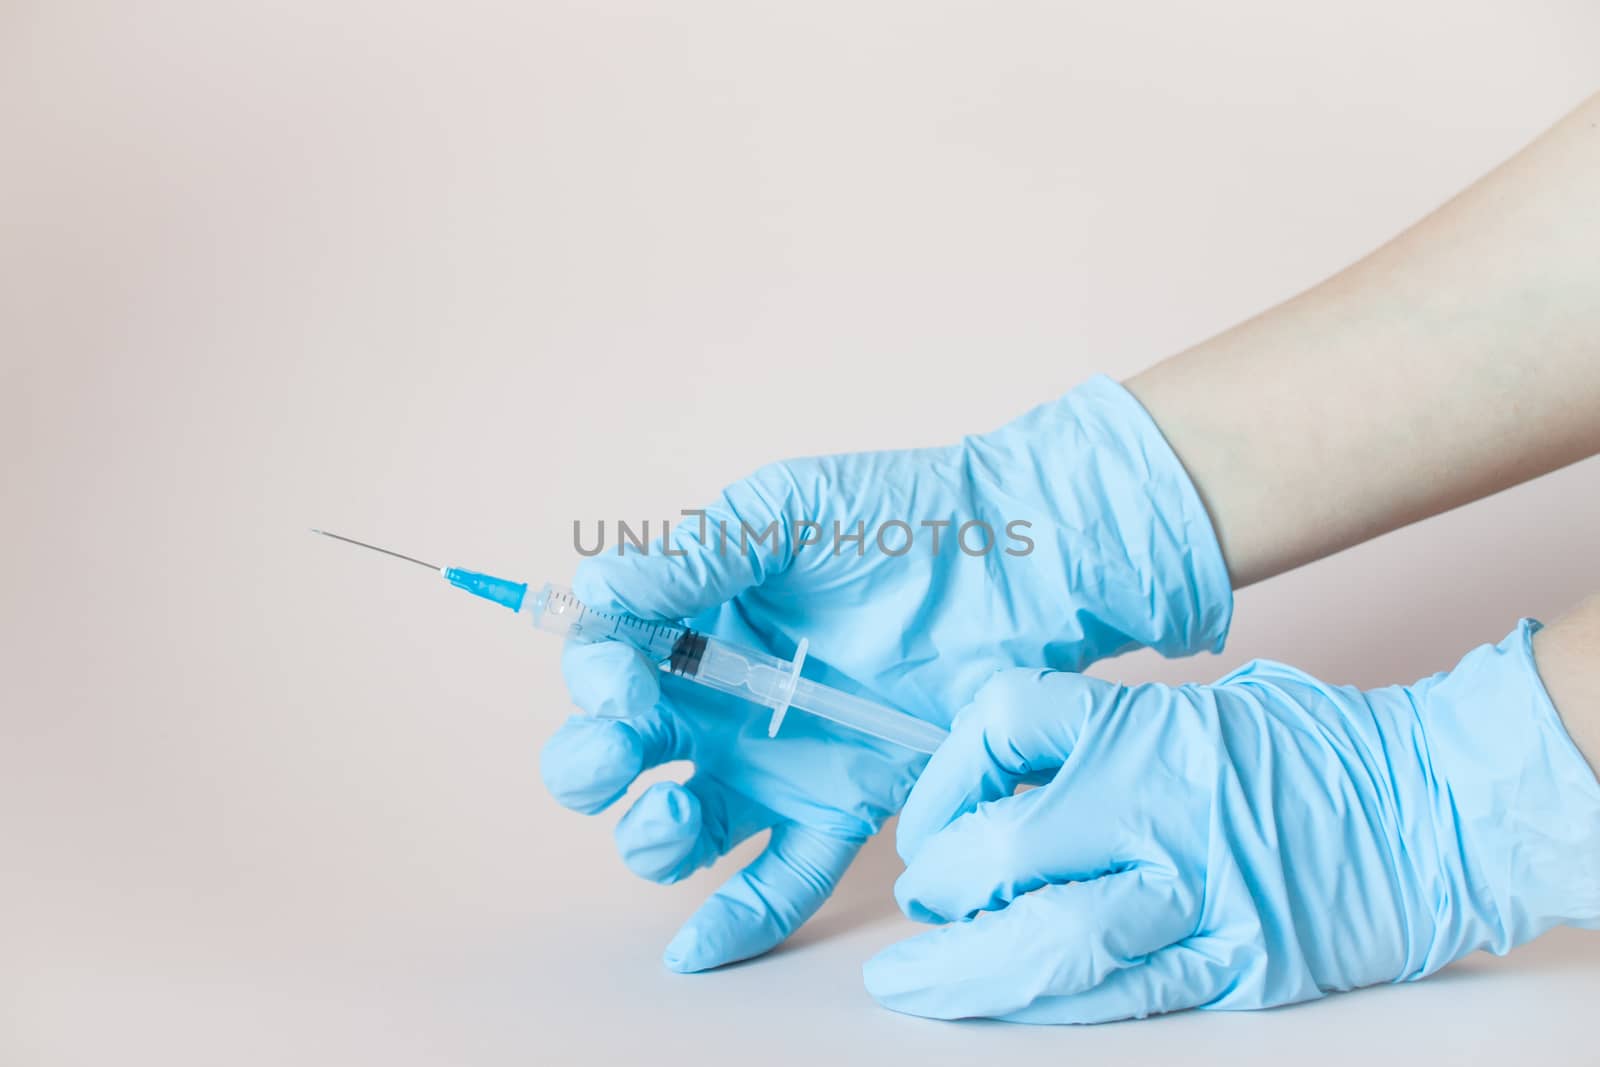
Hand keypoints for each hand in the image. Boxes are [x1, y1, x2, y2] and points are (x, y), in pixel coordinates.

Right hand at [540, 377, 1231, 971]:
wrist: (1012, 555)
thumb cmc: (898, 515)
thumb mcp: (786, 512)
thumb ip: (700, 555)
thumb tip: (597, 591)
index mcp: (692, 624)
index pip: (606, 663)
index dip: (595, 679)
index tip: (627, 681)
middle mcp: (717, 702)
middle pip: (615, 758)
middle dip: (591, 766)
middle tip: (622, 751)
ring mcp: (773, 762)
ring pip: (678, 829)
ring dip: (648, 840)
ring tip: (669, 819)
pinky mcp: (838, 807)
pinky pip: (779, 879)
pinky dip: (735, 921)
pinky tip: (693, 951)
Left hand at [868, 622, 1599, 1021]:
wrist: (1438, 808)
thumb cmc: (1314, 749)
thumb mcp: (1196, 709)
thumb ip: (1101, 741)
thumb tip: (1000, 788)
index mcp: (1147, 726)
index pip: (1004, 721)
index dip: (942, 776)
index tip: (929, 819)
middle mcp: (1163, 805)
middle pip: (1005, 848)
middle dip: (942, 886)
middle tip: (926, 903)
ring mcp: (1203, 892)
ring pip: (1052, 940)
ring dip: (966, 971)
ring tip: (912, 985)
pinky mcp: (1239, 964)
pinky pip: (1122, 994)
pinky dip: (1046, 1004)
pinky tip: (998, 1008)